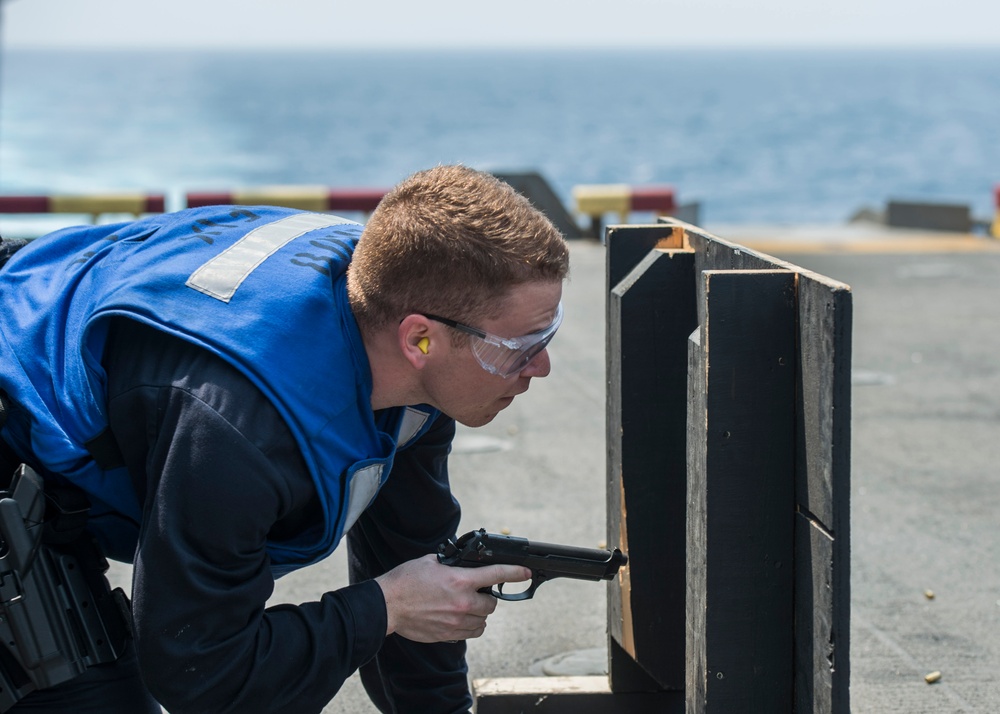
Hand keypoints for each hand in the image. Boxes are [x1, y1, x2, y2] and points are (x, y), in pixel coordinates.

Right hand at [375, 554, 530, 642]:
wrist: (387, 605)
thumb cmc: (405, 581)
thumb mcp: (430, 562)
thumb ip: (450, 563)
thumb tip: (459, 562)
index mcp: (460, 580)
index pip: (496, 574)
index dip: (515, 572)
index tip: (525, 572)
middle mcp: (462, 603)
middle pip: (493, 604)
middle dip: (488, 598)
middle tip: (477, 593)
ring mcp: (457, 622)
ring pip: (483, 621)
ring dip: (479, 614)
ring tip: (466, 607)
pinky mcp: (449, 635)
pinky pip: (471, 633)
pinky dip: (470, 627)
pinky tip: (459, 619)